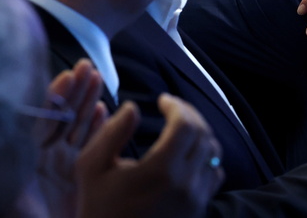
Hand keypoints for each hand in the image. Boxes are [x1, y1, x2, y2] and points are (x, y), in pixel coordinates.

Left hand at [36, 59, 107, 217]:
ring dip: (89, 102)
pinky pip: (91, 146)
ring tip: (97, 79)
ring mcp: (61, 166)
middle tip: (87, 68)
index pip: (40, 115)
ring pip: (78, 125)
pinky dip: (100, 128)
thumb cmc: (6, 215)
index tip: (68, 74)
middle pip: (62, 115)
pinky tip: (105, 112)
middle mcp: (41, 155)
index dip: (55, 94)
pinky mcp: (78, 178)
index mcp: (21, 153)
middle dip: (76, 90)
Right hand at [75, 94, 223, 217]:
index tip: (163, 100)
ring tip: (181, 126)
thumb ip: (111, 133)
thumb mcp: (91, 169)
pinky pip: (215, 173)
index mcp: (161, 171)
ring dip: (200, 133)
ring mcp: (197, 197)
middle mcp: (186, 183)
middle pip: (202, 134)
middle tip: (173, 108)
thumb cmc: (99, 209)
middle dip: (189, 114)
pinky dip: (207, 156)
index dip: (176, 106)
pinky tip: (190, 153)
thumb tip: (132, 107)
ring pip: (213, 152)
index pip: (185, 124)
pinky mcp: (200, 208)